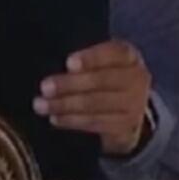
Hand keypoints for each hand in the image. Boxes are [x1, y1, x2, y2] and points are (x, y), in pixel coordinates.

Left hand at [33, 40, 151, 155]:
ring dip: (65, 105)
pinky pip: (95, 123)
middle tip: (45, 87)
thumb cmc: (106, 77)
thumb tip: (56, 67)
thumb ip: (84, 62)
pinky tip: (55, 118)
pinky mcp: (126, 127)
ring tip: (41, 105)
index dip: (91, 58)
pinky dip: (72, 121)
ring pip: (96, 104)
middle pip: (102, 80)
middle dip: (70, 84)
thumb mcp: (102, 62)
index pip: (114, 53)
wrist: (131, 109)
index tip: (68, 63)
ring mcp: (134, 104)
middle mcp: (136, 78)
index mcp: (129, 56)